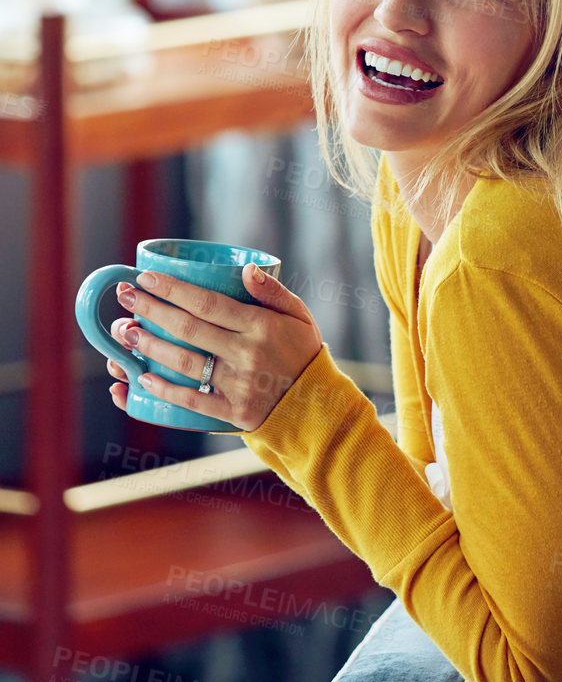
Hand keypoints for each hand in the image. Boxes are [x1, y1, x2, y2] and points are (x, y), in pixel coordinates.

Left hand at [105, 263, 322, 431]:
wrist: (318, 405)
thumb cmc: (303, 352)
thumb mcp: (299, 315)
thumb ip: (273, 291)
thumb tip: (247, 269)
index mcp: (261, 326)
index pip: (208, 303)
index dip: (173, 289)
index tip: (146, 277)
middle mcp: (247, 354)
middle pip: (188, 329)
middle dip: (151, 311)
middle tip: (124, 297)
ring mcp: (239, 385)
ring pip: (184, 363)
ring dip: (150, 347)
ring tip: (125, 333)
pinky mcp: (233, 412)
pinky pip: (193, 400)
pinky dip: (165, 390)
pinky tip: (142, 379)